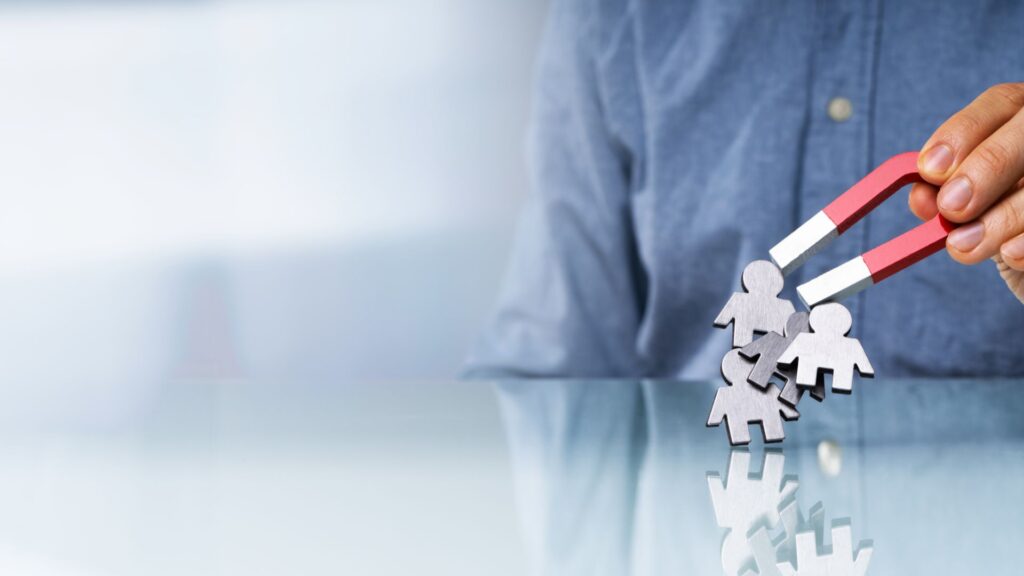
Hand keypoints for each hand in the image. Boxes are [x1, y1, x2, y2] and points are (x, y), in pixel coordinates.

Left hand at [909, 83, 1023, 303]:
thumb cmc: (999, 219)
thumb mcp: (969, 202)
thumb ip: (942, 193)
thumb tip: (923, 197)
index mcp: (1023, 119)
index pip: (1002, 102)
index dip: (963, 133)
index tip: (929, 170)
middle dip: (987, 167)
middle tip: (951, 207)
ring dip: (1003, 216)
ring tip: (962, 246)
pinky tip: (1008, 254)